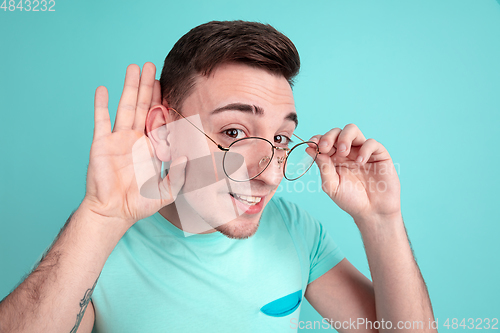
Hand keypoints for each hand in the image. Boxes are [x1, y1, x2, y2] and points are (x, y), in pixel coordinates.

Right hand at [82, 63, 185, 226]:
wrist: (114, 211)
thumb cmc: (140, 203)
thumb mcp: (166, 191)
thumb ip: (178, 175)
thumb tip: (187, 156)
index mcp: (151, 146)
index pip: (158, 118)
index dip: (162, 101)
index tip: (167, 83)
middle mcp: (135, 139)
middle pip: (142, 106)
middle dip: (147, 86)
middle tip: (151, 65)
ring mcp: (117, 139)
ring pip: (124, 107)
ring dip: (128, 87)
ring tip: (133, 68)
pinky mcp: (101, 144)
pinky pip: (100, 121)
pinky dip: (101, 105)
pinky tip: (102, 89)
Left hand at [310, 124, 400, 223]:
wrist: (372, 212)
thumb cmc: (351, 200)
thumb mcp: (332, 185)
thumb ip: (323, 167)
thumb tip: (309, 149)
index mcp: (333, 158)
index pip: (324, 141)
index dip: (318, 139)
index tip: (312, 144)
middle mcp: (347, 152)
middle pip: (337, 132)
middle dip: (329, 136)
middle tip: (326, 147)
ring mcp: (362, 151)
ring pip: (352, 130)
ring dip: (344, 137)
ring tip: (343, 152)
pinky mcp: (378, 154)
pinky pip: (371, 142)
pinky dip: (364, 149)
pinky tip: (360, 162)